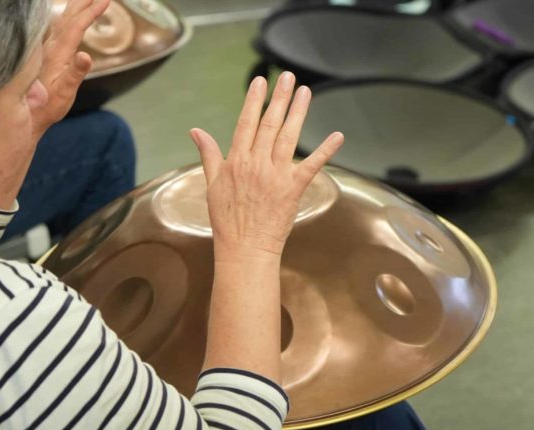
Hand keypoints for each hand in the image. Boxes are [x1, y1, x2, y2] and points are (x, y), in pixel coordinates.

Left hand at [33, 0, 110, 132]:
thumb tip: (85, 56)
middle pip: (68, 17)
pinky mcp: (44, 54)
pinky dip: (67, 17)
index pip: (77, 26)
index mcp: (58, 54)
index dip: (91, 12)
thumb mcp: (64, 93)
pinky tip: (68, 17)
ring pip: (62, 20)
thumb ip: (75, 73)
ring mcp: (46, 50)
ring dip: (75, 6)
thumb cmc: (47, 107)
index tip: (105, 0)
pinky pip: (57, 28)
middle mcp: (50, 47)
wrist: (25, 115)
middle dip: (83, 2)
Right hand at [189, 72, 343, 262]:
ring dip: (298, 112)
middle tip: (288, 77)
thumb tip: (196, 131)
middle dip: (279, 98)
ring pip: (289, 137)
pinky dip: (326, 151)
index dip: (254, 101)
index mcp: (236, 161)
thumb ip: (208, 154)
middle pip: (270, 124)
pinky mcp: (293, 189)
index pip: (246, 123)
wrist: (244, 249)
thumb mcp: (211, 184)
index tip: (260, 82)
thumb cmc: (226, 220)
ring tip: (305, 92)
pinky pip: (312, 166)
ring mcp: (276, 175)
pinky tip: (337, 135)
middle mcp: (256, 164)